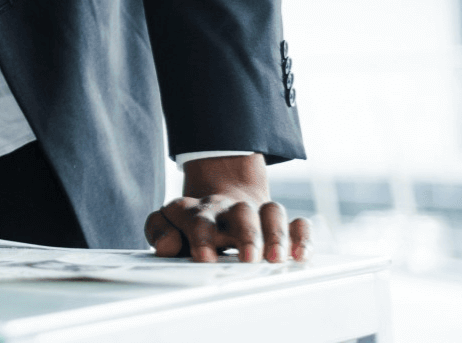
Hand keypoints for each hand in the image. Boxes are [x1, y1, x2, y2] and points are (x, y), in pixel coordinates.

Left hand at [145, 155, 309, 262]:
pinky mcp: (277, 223)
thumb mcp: (166, 225)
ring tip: (276, 259)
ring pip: (272, 211)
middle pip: (241, 212)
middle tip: (248, 259)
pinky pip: (297, 222)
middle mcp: (228, 209)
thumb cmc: (188, 226)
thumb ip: (158, 231)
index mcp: (197, 211)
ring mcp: (255, 213)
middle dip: (247, 235)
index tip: (206, 258)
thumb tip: (168, 244)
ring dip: (276, 234)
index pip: (198, 218)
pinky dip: (302, 236)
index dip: (202, 237)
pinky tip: (300, 255)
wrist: (216, 203)